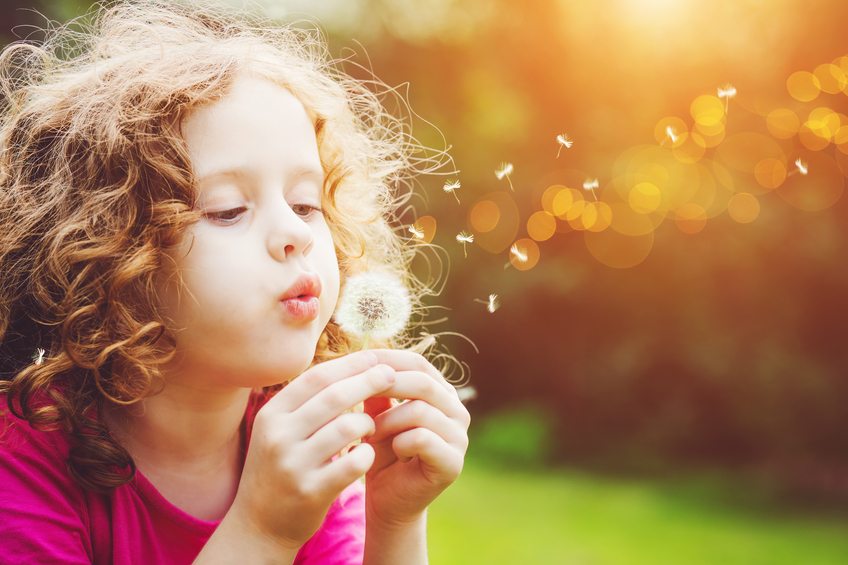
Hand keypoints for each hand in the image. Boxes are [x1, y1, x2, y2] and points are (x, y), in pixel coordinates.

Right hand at [229, 350, 393, 548]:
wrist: (258, 523)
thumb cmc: (280, 466)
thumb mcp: (280, 430)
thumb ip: (307, 401)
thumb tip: (350, 363)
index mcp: (271, 414)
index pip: (316, 377)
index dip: (349, 364)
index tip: (374, 357)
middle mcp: (278, 436)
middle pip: (335, 396)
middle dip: (368, 381)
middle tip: (391, 376)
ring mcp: (293, 464)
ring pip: (348, 426)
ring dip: (368, 422)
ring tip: (371, 426)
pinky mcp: (311, 491)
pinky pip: (354, 462)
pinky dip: (367, 454)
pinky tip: (367, 455)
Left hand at [362, 349, 470, 527]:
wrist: (388, 502)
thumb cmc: (382, 454)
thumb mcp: (377, 415)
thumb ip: (377, 390)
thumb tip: (366, 357)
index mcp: (441, 394)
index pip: (419, 363)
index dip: (387, 360)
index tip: (355, 363)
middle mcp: (457, 411)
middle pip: (422, 382)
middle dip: (385, 386)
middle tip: (356, 396)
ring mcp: (460, 437)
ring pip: (420, 410)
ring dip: (387, 421)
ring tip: (370, 433)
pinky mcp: (453, 462)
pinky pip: (422, 438)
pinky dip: (398, 442)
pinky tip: (390, 452)